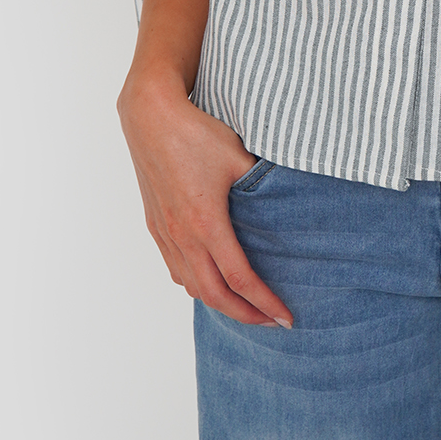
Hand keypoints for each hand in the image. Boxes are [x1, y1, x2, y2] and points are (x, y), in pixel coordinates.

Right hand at [118, 72, 293, 328]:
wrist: (150, 116)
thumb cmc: (197, 133)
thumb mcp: (240, 157)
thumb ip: (264, 185)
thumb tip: (290, 201)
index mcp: (207, 224)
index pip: (240, 280)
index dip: (265, 304)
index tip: (286, 318)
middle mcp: (182, 236)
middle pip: (214, 295)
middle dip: (245, 314)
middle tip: (271, 322)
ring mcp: (165, 234)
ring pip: (191, 286)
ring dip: (219, 302)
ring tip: (246, 305)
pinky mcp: (155, 226)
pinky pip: (175, 269)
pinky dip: (196, 284)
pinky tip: (210, 280)